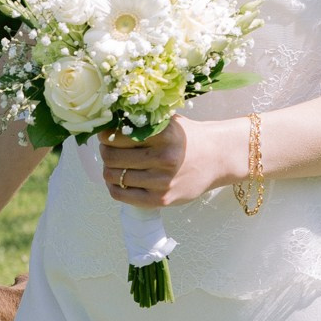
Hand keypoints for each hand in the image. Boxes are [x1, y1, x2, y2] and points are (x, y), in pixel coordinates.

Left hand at [98, 114, 247, 209]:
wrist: (217, 158)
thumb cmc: (188, 138)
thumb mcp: (169, 122)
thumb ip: (143, 120)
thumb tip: (107, 121)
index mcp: (163, 135)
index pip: (116, 136)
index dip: (105, 135)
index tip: (106, 134)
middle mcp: (163, 158)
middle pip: (112, 157)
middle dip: (104, 151)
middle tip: (107, 148)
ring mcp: (162, 181)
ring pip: (114, 177)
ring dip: (108, 169)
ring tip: (114, 164)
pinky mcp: (161, 199)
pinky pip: (122, 195)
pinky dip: (113, 186)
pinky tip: (119, 179)